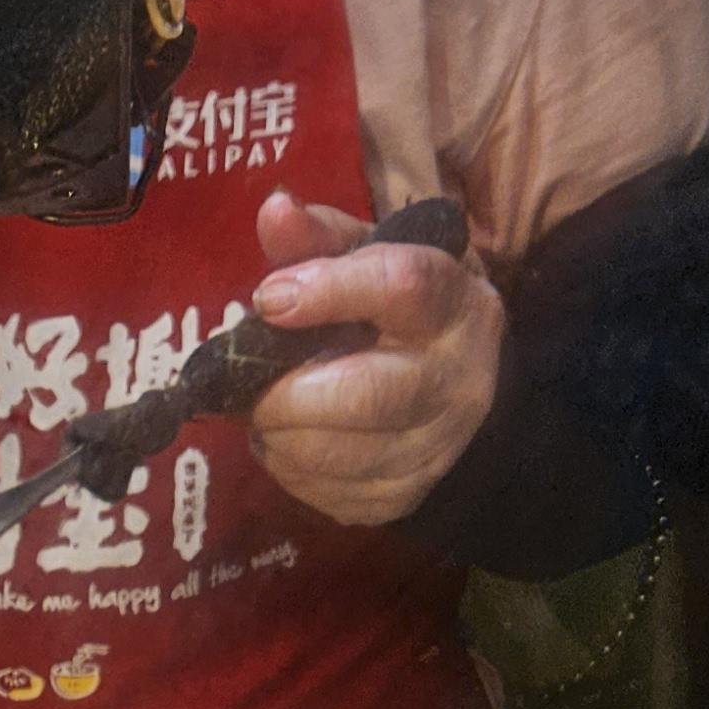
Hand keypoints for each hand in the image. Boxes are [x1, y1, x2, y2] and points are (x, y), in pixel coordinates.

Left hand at [246, 190, 503, 526]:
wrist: (462, 397)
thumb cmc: (399, 315)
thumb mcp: (372, 260)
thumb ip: (320, 237)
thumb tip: (272, 210)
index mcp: (450, 302)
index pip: (401, 287)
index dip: (328, 291)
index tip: (267, 300)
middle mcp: (454, 379)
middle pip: (363, 395)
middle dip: (283, 394)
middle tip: (246, 385)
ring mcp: (433, 448)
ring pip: (334, 454)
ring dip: (276, 433)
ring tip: (264, 408)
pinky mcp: (402, 498)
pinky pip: (324, 491)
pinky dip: (287, 466)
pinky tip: (289, 439)